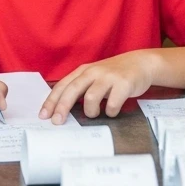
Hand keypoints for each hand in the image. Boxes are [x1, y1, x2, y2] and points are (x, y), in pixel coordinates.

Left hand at [39, 51, 157, 123]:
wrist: (140, 63)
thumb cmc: (114, 74)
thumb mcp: (94, 76)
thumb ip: (81, 88)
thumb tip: (62, 108)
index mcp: (83, 71)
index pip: (63, 86)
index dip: (52, 101)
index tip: (43, 115)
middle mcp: (94, 72)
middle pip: (72, 90)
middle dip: (62, 107)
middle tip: (57, 122)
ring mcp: (109, 77)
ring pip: (90, 97)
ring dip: (90, 111)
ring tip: (94, 113)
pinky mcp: (124, 84)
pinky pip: (112, 103)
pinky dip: (110, 111)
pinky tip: (112, 111)